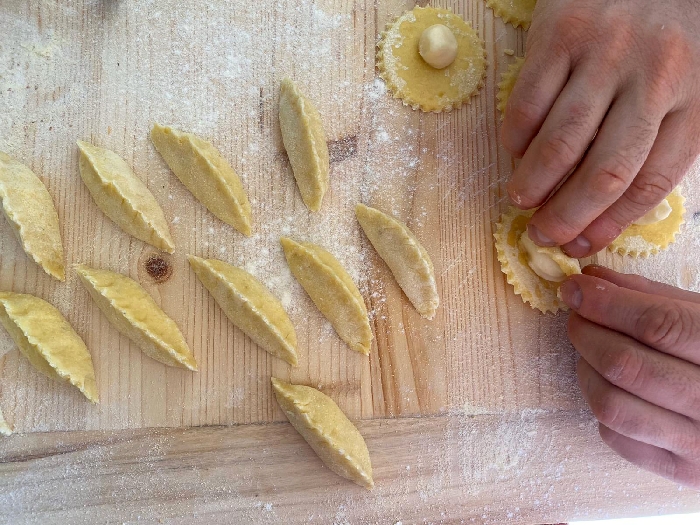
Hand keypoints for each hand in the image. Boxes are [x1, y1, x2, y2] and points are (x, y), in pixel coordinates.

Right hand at [501, 0, 699, 256]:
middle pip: (605, 171)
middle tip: (543, 235)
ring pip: (562, 142)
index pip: (651, 181)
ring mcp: (606, 54)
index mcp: (696, 97)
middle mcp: (656, 77)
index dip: (612, 223)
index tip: (583, 245)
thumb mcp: (687, 83)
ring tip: (520, 201)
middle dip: (568, 215)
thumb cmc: (668, 30)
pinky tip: (514, 152)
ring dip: (534, 183)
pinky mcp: (562, 34)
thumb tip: (603, 206)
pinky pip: (529, 102)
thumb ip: (658, 137)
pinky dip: (515, 137)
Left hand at [560, 265, 699, 487]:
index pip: (657, 325)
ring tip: (590, 351)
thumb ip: (652, 296)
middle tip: (577, 317)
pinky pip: (617, 438)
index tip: (574, 288)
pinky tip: (610, 387)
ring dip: (586, 370)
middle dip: (586, 333)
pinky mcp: (682, 471)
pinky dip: (600, 409)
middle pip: (625, 365)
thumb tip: (591, 279)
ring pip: (612, 405)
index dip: (605, 303)